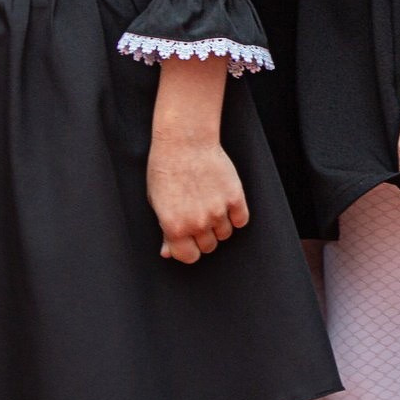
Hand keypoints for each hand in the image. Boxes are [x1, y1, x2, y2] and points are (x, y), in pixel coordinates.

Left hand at [148, 132, 249, 262]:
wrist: (185, 142)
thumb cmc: (166, 169)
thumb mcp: (157, 203)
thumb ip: (165, 231)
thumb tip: (168, 252)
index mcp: (175, 228)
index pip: (189, 256)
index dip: (188, 250)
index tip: (188, 241)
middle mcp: (197, 223)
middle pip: (209, 246)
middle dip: (203, 237)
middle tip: (199, 220)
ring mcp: (218, 211)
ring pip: (225, 234)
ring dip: (219, 226)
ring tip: (211, 207)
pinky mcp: (234, 197)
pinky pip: (241, 220)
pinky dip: (236, 216)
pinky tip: (226, 203)